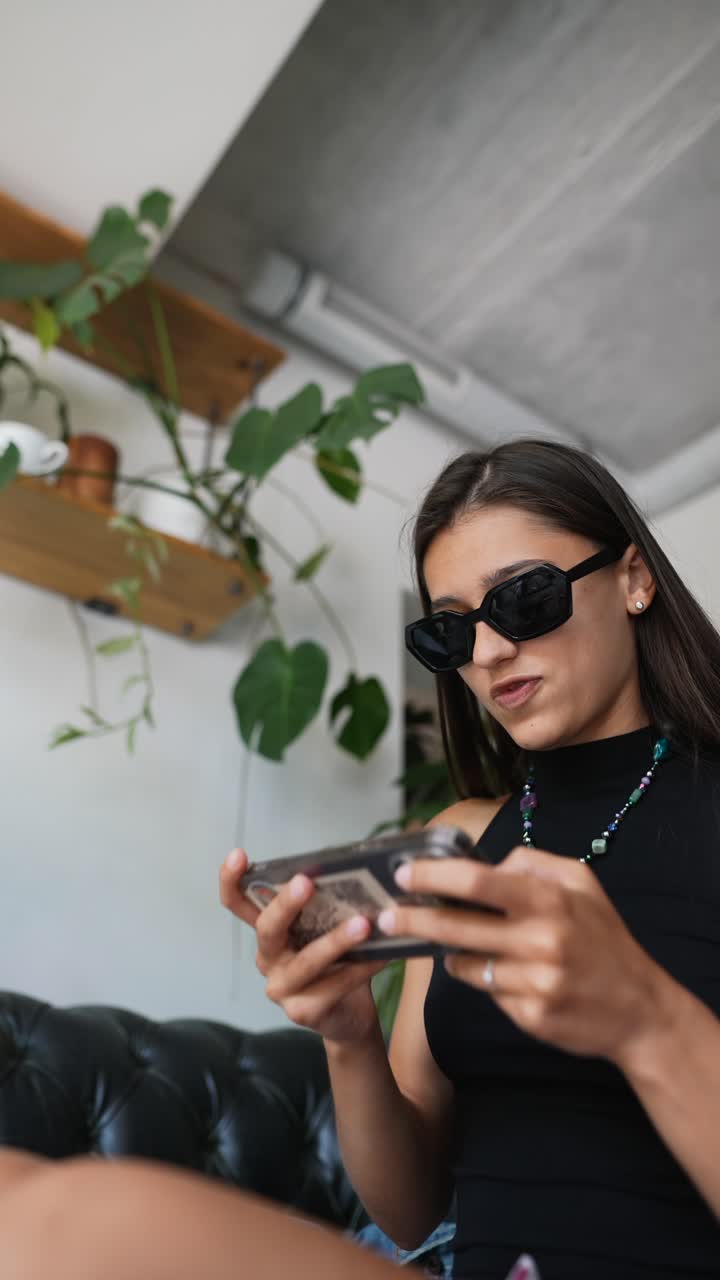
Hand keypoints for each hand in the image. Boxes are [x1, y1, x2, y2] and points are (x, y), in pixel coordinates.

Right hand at [219, 848, 388, 1045]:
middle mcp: (268, 959)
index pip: (238, 904)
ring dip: (336, 941)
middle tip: (306, 883)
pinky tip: (381, 956)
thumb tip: (350, 870)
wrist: (349, 1015)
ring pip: (306, 961)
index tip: (238, 854)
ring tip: (363, 924)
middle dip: (285, 904)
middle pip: (267, 929)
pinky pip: (334, 986)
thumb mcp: (326, 928)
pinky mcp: (302, 1012)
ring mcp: (281, 988)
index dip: (231, 879)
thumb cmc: (337, 961)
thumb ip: (326, 905)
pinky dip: (360, 969)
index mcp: (270, 932)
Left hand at [377, 845, 662, 1061]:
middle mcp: (540, 940)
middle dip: (412, 919)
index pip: (477, 881)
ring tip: (448, 941)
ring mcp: (534, 982)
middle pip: (456, 926)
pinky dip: (483, 979)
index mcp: (549, 900)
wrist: (639, 1009)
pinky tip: (496, 973)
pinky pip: (487, 992)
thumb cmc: (604, 938)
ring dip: (450, 952)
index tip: (403, 873)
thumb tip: (489, 861)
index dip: (433, 875)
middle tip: (384, 915)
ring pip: (465, 963)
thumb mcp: (581, 883)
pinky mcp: (530, 1017)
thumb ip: (533, 863)